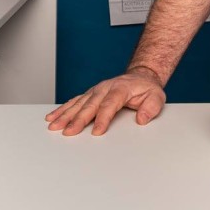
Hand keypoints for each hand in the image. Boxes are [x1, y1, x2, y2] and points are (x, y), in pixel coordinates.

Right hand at [45, 67, 166, 135]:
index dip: (103, 118)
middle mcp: (105, 88)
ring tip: (54, 126)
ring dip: (66, 115)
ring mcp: (96, 90)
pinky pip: (75, 101)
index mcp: (121, 88)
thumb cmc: (147, 89)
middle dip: (78, 119)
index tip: (97, 132)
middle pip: (90, 105)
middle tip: (68, 132)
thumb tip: (142, 119)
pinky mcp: (90, 94)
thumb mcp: (156, 97)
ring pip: (79, 103)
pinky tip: (52, 117)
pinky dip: (63, 109)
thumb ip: (151, 107)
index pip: (110, 104)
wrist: (140, 77)